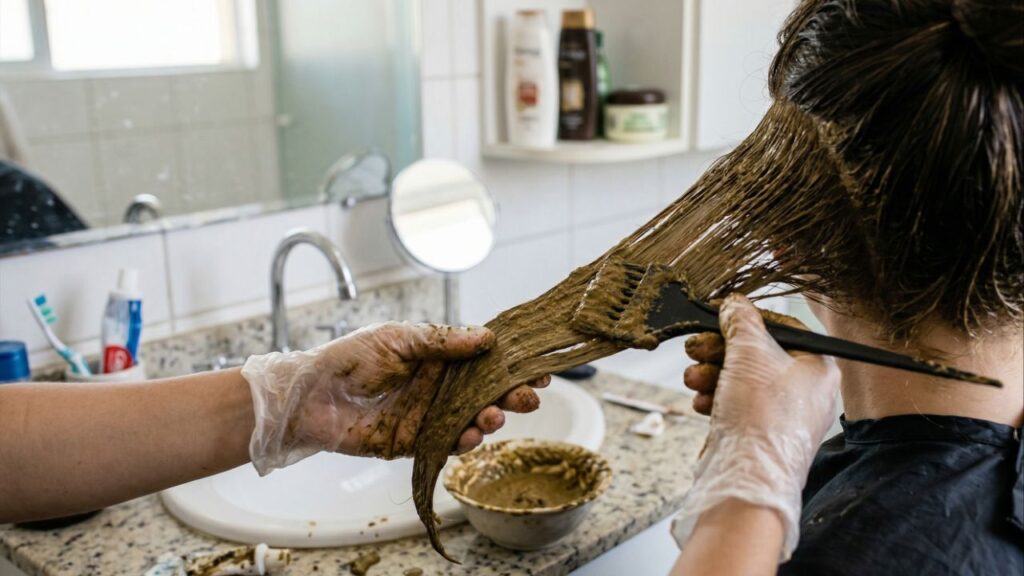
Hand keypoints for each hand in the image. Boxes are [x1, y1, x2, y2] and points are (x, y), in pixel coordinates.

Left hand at [242, 322, 547, 473]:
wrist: (311, 396)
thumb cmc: (350, 359)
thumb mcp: (399, 338)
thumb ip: (442, 341)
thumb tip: (487, 337)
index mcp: (438, 357)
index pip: (485, 360)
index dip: (511, 364)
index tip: (537, 367)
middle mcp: (440, 386)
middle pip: (487, 392)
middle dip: (511, 395)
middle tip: (528, 397)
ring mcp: (430, 415)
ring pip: (474, 420)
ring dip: (491, 419)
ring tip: (495, 416)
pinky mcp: (416, 442)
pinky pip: (449, 444)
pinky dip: (465, 442)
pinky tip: (473, 435)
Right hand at [672, 294, 839, 559]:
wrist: (747, 477)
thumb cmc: (762, 417)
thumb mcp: (749, 352)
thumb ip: (741, 321)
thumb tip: (734, 304)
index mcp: (819, 367)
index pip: (783, 328)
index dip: (748, 321)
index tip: (722, 317)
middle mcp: (805, 392)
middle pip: (756, 354)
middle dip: (720, 351)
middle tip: (697, 346)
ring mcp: (782, 416)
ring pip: (740, 380)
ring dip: (711, 374)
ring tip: (694, 377)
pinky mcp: (758, 435)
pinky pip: (734, 405)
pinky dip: (714, 399)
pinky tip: (701, 403)